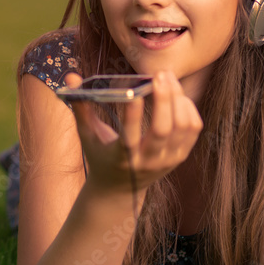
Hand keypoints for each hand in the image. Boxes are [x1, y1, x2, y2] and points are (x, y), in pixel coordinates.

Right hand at [64, 70, 201, 194]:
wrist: (119, 190)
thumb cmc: (100, 156)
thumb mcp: (87, 136)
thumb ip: (80, 106)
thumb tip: (71, 77)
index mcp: (122, 159)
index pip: (129, 137)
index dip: (133, 114)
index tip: (134, 90)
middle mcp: (147, 162)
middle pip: (162, 130)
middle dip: (163, 98)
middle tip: (159, 74)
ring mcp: (167, 161)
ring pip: (182, 126)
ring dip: (178, 98)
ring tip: (168, 78)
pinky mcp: (180, 157)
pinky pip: (192, 129)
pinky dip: (187, 108)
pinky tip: (177, 94)